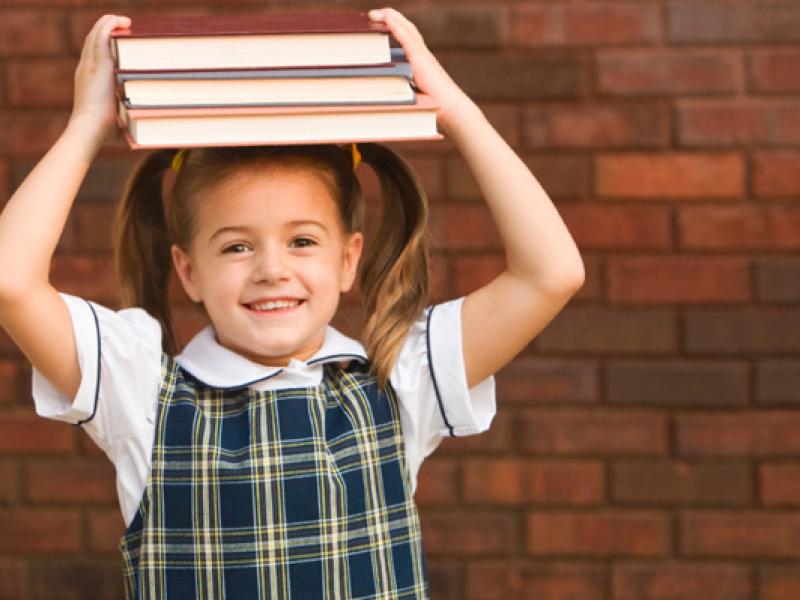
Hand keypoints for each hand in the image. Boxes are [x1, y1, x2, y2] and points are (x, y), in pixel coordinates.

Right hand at [69, 14, 130, 132]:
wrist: (89, 128)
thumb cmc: (102, 132)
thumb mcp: (114, 121)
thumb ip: (125, 122)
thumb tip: (138, 137)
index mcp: (87, 80)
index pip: (92, 55)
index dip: (102, 44)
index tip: (115, 41)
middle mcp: (85, 68)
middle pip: (92, 40)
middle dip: (106, 30)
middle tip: (122, 26)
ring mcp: (90, 64)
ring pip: (96, 35)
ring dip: (109, 24)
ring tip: (124, 21)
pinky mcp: (99, 64)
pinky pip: (101, 35)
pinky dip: (109, 25)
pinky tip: (120, 21)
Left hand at [368, 7, 479, 132]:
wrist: (451, 110)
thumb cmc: (435, 108)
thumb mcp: (415, 95)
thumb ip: (403, 89)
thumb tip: (387, 94)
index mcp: (422, 62)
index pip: (408, 38)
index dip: (396, 27)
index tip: (381, 22)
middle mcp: (423, 55)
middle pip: (406, 28)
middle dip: (390, 18)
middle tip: (373, 13)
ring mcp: (423, 55)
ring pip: (406, 28)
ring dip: (391, 17)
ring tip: (375, 12)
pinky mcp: (420, 59)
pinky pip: (405, 37)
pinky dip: (394, 25)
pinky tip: (384, 17)